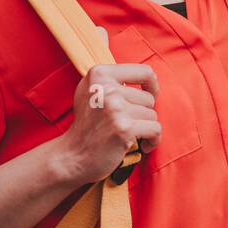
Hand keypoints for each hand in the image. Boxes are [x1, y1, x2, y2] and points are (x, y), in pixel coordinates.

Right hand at [55, 63, 161, 187]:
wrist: (72, 156)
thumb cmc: (86, 126)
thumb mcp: (91, 92)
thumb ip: (113, 81)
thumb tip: (150, 79)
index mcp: (99, 74)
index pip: (145, 71)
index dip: (152, 85)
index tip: (150, 96)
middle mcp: (106, 88)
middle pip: (149, 98)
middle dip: (143, 114)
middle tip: (127, 124)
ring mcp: (115, 108)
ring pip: (152, 115)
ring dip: (145, 128)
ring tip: (129, 135)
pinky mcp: (124, 128)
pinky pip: (155, 130)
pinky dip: (153, 140)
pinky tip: (143, 145)